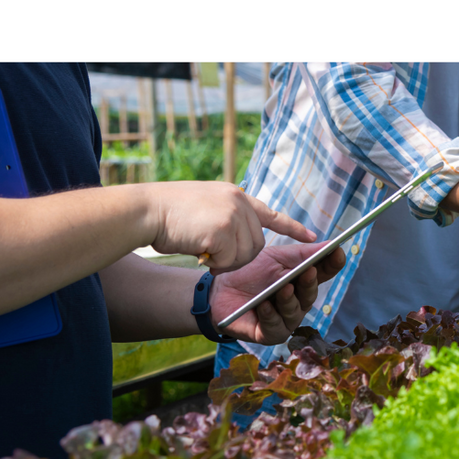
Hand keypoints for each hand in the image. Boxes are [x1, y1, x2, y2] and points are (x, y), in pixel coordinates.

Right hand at [145, 182, 316, 271]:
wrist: (144, 210)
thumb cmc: (167, 213)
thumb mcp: (204, 206)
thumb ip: (227, 218)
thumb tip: (238, 241)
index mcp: (235, 196)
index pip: (270, 213)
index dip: (292, 228)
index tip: (314, 237)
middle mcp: (238, 202)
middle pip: (257, 244)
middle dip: (238, 256)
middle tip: (213, 253)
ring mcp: (232, 215)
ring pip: (246, 255)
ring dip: (225, 261)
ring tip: (203, 248)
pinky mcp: (223, 231)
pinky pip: (229, 261)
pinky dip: (214, 263)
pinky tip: (199, 251)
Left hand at [209, 243, 346, 343]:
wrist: (218, 290)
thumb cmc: (249, 273)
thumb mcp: (276, 258)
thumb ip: (302, 254)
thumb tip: (330, 245)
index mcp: (302, 282)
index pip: (324, 273)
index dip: (332, 264)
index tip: (338, 251)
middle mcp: (298, 302)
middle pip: (310, 294)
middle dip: (310, 283)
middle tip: (309, 271)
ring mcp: (285, 320)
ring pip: (294, 312)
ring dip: (289, 300)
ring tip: (284, 288)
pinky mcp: (269, 334)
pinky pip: (274, 327)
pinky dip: (270, 315)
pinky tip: (264, 305)